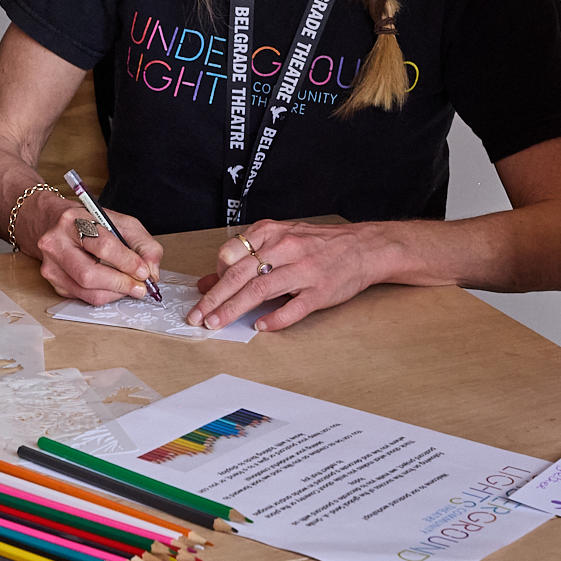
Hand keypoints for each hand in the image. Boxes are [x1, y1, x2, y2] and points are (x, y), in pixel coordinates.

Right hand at [24, 192, 162, 305]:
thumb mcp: (118, 221)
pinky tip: (112, 286)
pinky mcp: (52, 282)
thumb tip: (151, 272)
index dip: (127, 262)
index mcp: (72, 221)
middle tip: (140, 287)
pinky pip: (82, 297)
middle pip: (89, 274)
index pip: (103, 246)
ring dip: (114, 293)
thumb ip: (142, 243)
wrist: (49, 223)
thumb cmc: (86, 221)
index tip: (144, 272)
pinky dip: (103, 295)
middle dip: (120, 284)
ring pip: (86, 291)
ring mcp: (50, 265)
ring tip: (130, 287)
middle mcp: (55, 244)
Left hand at [192, 219, 391, 333]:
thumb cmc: (318, 244)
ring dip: (233, 310)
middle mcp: (285, 249)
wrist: (364, 247)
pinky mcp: (319, 292)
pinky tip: (259, 326)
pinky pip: (292, 308)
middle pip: (239, 275)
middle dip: (213, 298)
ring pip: (259, 291)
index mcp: (272, 233)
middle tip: (196, 316)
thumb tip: (209, 282)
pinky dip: (273, 319)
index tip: (206, 292)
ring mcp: (303, 271)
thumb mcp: (279, 242)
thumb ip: (245, 260)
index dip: (215, 276)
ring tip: (215, 324)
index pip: (230, 254)